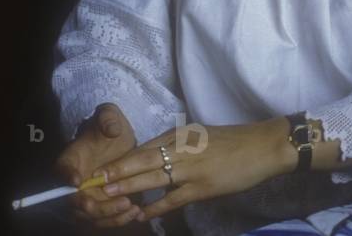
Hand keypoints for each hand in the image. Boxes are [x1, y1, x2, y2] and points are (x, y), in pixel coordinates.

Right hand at [54, 103, 142, 227]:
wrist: (120, 143)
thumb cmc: (110, 128)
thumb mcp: (110, 115)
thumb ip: (108, 118)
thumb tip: (112, 129)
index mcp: (70, 159)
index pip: (61, 170)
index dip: (65, 177)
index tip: (77, 181)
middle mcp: (73, 183)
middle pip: (74, 202)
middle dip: (93, 206)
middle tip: (116, 201)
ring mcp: (85, 197)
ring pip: (89, 216)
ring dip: (108, 216)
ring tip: (130, 207)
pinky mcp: (99, 206)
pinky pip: (103, 220)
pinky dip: (117, 219)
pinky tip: (135, 211)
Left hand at [94, 117, 294, 221]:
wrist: (263, 146)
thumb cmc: (232, 143)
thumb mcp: (199, 138)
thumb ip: (176, 148)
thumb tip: (151, 161)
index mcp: (178, 135)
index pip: (140, 149)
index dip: (116, 162)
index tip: (95, 173)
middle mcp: (180, 148)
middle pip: (139, 160)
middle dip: (112, 173)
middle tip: (88, 184)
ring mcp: (190, 168)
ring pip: (151, 177)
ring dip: (126, 188)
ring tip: (105, 196)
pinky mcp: (202, 186)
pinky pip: (172, 198)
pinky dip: (156, 208)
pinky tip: (141, 215)